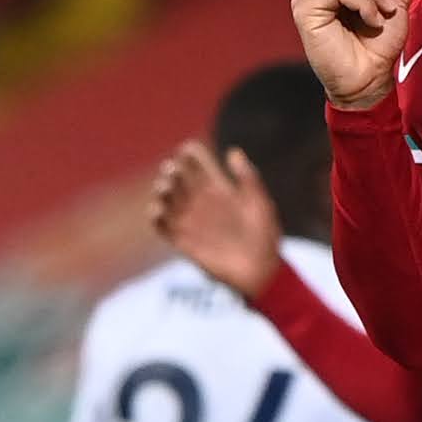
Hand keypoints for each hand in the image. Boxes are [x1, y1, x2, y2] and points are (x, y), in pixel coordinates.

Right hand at [150, 141, 282, 299]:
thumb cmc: (265, 235)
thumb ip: (247, 178)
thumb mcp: (259, 203)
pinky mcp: (184, 242)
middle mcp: (203, 203)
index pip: (200, 165)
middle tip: (172, 170)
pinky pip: (163, 227)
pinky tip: (158, 210)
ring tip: (164, 187)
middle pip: (179, 180)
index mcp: (221, 190)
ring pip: (168, 201)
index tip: (186, 149)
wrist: (260, 271)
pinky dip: (155, 218)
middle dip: (172, 171)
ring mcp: (192, 222)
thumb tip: (232, 151)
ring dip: (161, 191)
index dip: (191, 154)